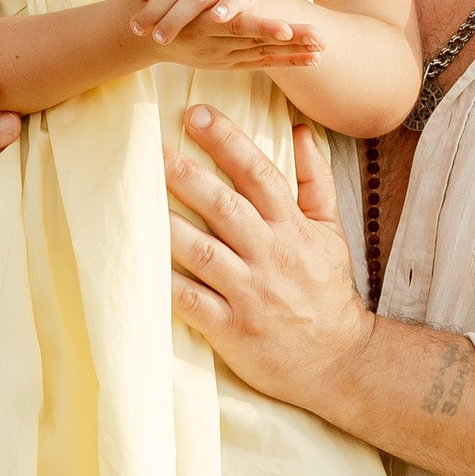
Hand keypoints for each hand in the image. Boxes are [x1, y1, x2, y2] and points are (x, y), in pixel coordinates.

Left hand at [164, 104, 369, 413]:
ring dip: (168, 224)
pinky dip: (166, 283)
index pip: (259, 175)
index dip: (227, 142)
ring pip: (202, 252)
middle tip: (152, 148)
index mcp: (292, 228)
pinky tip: (140, 264)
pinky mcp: (232, 329)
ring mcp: (250, 293)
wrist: (338, 361)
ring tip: (135, 199)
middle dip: (186, 175)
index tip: (196, 114)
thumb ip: (315, 180)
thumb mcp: (330, 232)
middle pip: (224, 207)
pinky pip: (192, 303)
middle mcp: (270, 255)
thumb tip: (299, 130)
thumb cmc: (326, 290)